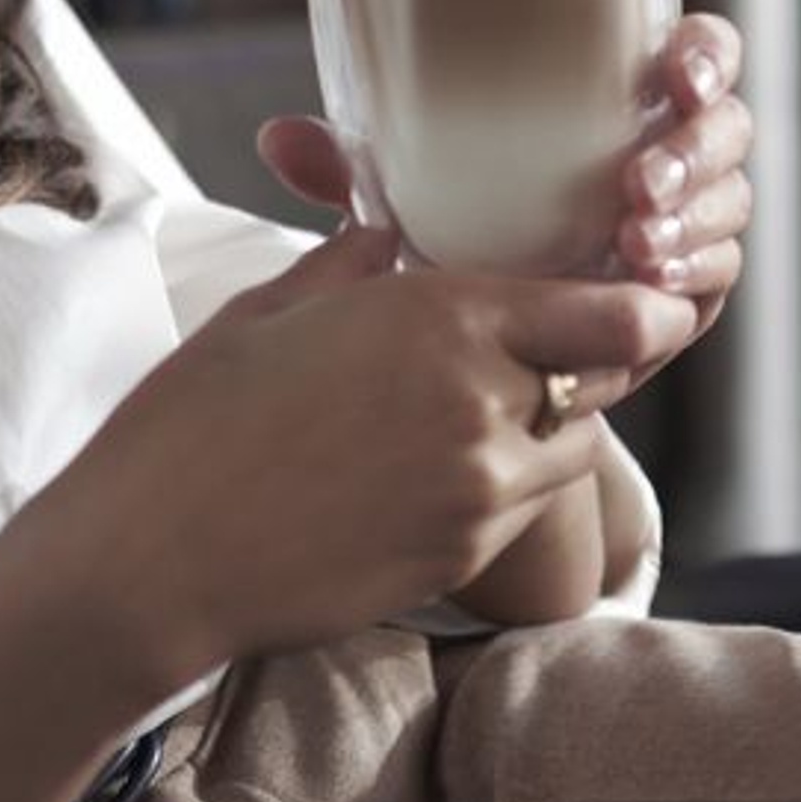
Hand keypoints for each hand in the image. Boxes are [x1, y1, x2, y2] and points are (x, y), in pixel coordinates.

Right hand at [22, 219, 701, 684]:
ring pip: (574, 452)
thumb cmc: (187, 426)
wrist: (151, 565)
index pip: (613, 313)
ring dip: (554, 427)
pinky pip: (521, 510)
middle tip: (565, 347)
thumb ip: (346, 268)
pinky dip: (507, 486)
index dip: (643, 307)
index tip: (649, 300)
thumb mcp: (263, 313)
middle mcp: (483, 403)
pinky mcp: (459, 559)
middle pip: (606, 379)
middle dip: (595, 361)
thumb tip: (383, 236)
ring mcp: (479, 492)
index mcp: (441, 319)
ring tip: (487, 412)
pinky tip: (437, 473)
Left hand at [255, 10, 752, 414]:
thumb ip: (352, 170)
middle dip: (695, 153)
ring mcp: (685, 223)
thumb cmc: (450, 225)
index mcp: (620, 97)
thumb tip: (279, 140)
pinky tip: (655, 285)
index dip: (704, 55)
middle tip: (635, 184)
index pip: (697, 54)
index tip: (669, 72)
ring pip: (730, 207)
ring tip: (634, 242)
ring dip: (694, 221)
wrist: (472, 333)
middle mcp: (667, 152)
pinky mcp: (687, 293)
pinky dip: (694, 278)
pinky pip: (717, 282)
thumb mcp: (405, 191)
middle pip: (728, 130)